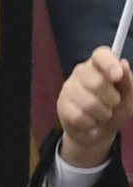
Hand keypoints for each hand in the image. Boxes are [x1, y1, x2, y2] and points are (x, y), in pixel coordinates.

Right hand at [60, 45, 128, 171]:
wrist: (99, 131)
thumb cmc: (116, 109)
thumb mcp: (129, 97)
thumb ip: (128, 82)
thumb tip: (123, 64)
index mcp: (100, 65)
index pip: (101, 55)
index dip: (110, 64)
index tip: (117, 77)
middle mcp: (81, 72)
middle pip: (97, 82)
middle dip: (111, 99)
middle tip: (114, 104)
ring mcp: (69, 88)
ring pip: (88, 103)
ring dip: (102, 114)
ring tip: (103, 115)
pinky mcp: (61, 105)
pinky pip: (78, 116)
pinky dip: (89, 123)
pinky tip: (90, 122)